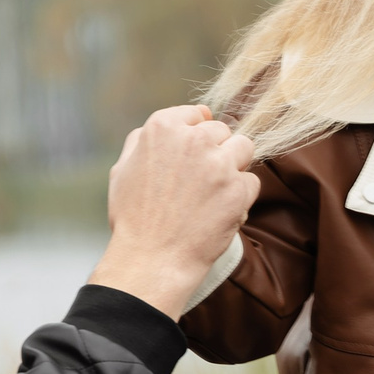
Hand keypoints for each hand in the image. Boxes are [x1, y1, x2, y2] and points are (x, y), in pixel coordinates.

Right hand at [90, 106, 259, 316]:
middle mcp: (194, 139)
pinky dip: (240, 197)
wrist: (152, 259)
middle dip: (216, 151)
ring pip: (244, 148)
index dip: (197, 134)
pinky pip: (251, 182)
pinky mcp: (238, 189)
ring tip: (215, 191)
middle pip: (222, 131)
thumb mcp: (123, 168)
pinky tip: (219, 211)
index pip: (197, 114)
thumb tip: (175, 121)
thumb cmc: (134, 218)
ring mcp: (219, 164)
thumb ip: (144, 139)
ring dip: (234, 167)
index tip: (194, 154)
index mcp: (162, 127)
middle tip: (200, 181)